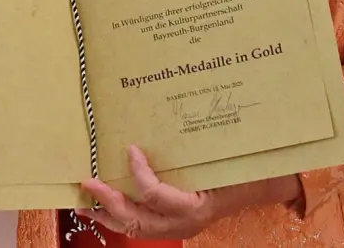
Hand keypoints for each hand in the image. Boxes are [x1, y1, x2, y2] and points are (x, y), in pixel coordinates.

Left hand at [78, 146, 302, 239]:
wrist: (259, 186)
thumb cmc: (241, 167)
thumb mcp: (223, 155)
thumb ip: (193, 146)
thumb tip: (163, 113)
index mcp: (196, 206)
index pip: (155, 195)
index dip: (138, 174)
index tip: (130, 149)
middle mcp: (183, 223)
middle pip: (137, 220)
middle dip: (109, 201)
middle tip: (89, 182)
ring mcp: (177, 230)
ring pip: (135, 228)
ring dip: (107, 215)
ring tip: (85, 203)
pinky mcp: (172, 227)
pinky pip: (140, 227)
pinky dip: (118, 218)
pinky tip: (102, 209)